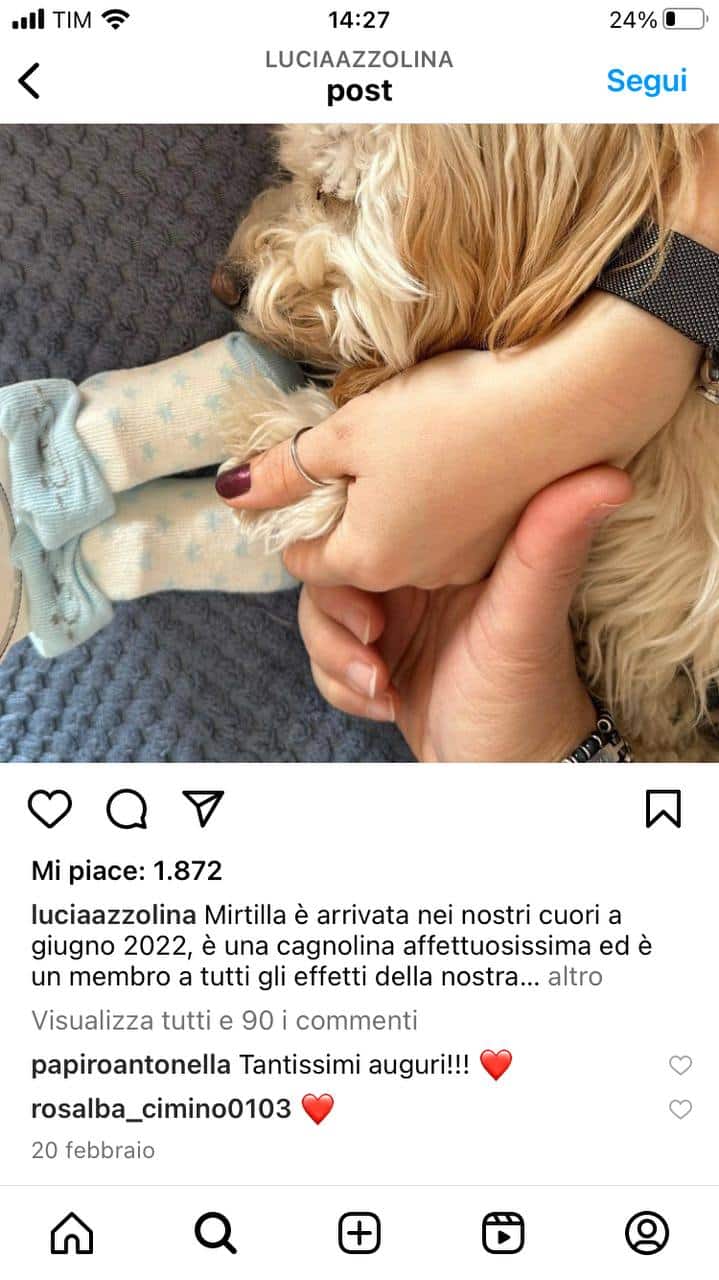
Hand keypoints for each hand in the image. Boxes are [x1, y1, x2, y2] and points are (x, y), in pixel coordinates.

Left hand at [218, 293, 696, 591]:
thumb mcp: (346, 433)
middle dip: (344, 516)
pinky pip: (450, 535)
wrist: (568, 401)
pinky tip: (456, 459)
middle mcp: (415, 576)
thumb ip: (283, 471)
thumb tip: (229, 491)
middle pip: (354, 556)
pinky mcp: (505, 541)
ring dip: (393, 510)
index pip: (302, 559)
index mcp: (365, 558)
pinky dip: (441, 508)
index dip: (295, 516)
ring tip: (410, 450)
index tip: (305, 473)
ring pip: (404, 545)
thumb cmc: (446, 414)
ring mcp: (466, 563)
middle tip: (357, 453)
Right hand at [298, 466, 631, 760]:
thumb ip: (548, 549)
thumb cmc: (529, 700)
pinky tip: (385, 703)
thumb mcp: (527, 622)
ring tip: (378, 686)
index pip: (374, 519)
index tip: (370, 608)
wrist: (512, 774)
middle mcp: (420, 574)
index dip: (348, 555)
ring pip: (322, 612)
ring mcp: (397, 616)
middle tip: (374, 648)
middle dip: (336, 617)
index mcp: (451, 548)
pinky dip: (340, 685)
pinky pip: (327, 654)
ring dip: (335, 656)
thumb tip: (606, 476)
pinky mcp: (380, 655)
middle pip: (334, 565)